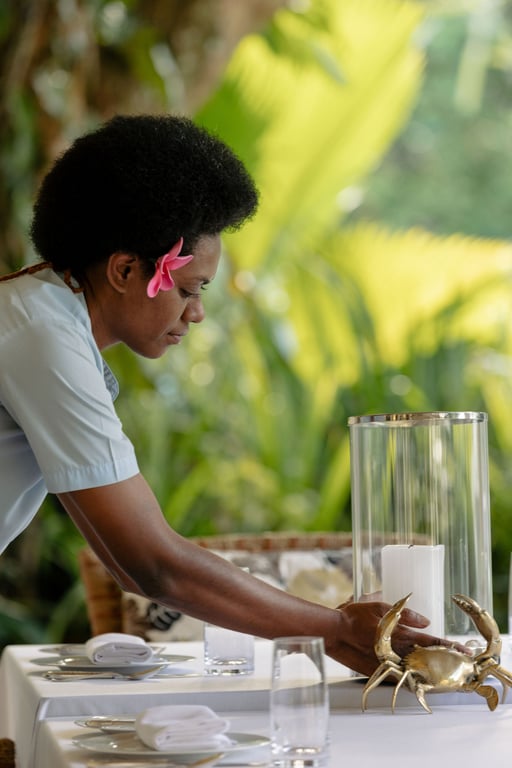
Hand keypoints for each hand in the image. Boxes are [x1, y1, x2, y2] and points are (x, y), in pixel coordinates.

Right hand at [331, 599, 467, 676]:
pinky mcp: (377, 671)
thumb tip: (425, 621)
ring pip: (414, 670)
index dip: (447, 645)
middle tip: (460, 663)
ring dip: (429, 671)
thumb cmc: (354, 615)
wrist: (332, 632)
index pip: (430, 641)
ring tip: (443, 673)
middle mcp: (396, 651)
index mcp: (399, 634)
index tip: (462, 650)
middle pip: (426, 658)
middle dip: (444, 660)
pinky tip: (418, 683)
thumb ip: (405, 614)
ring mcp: (388, 663)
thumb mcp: (380, 606)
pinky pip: (398, 677)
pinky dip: (409, 680)